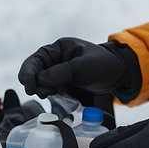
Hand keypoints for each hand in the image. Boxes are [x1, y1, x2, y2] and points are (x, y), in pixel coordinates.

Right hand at [17, 37, 136, 98]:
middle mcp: (56, 60)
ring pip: (42, 83)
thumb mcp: (83, 66)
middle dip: (35, 83)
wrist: (119, 74)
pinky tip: (56, 98)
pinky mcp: (64, 85)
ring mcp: (59, 73)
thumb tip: (40, 80)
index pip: (36, 60)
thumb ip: (61, 73)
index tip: (29, 86)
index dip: (29, 72)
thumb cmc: (103, 64)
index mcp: (58, 48)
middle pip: (35, 72)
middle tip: (42, 93)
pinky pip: (52, 91)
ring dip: (43, 90)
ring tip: (51, 94)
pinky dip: (51, 95)